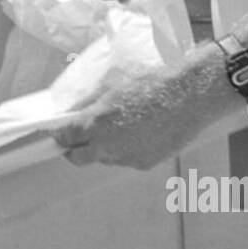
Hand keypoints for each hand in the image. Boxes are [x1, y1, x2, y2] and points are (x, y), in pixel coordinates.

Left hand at [54, 67, 220, 170]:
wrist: (188, 96)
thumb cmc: (152, 84)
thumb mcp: (112, 85)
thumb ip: (89, 103)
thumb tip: (74, 112)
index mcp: (95, 123)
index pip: (64, 137)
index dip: (59, 135)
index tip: (59, 133)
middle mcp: (107, 146)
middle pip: (78, 158)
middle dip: (75, 149)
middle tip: (79, 138)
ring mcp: (125, 158)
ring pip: (104, 158)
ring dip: (105, 147)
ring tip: (124, 126)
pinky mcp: (143, 164)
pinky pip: (126, 159)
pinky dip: (127, 149)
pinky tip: (142, 132)